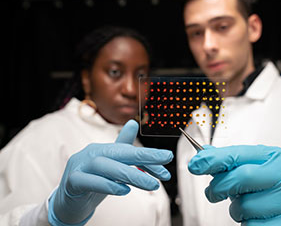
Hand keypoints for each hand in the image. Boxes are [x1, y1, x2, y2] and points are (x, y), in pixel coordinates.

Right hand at [48, 120, 172, 224]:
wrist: (68, 203)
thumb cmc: (92, 182)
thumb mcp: (110, 166)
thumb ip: (122, 148)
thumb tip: (132, 123)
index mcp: (102, 149)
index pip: (128, 151)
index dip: (149, 157)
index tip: (167, 162)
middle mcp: (91, 154)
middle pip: (119, 153)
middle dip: (144, 158)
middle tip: (164, 168)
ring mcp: (80, 166)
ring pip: (106, 167)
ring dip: (131, 175)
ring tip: (151, 185)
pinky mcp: (72, 181)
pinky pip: (89, 181)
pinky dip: (108, 185)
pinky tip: (124, 190)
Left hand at [188, 145, 280, 225]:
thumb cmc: (266, 187)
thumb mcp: (250, 169)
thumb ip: (229, 161)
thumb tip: (204, 154)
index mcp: (277, 157)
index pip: (238, 154)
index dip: (214, 159)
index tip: (194, 165)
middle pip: (241, 177)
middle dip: (219, 186)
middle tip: (212, 193)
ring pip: (246, 205)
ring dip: (236, 209)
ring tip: (245, 206)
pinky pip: (253, 224)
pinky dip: (246, 223)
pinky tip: (254, 217)